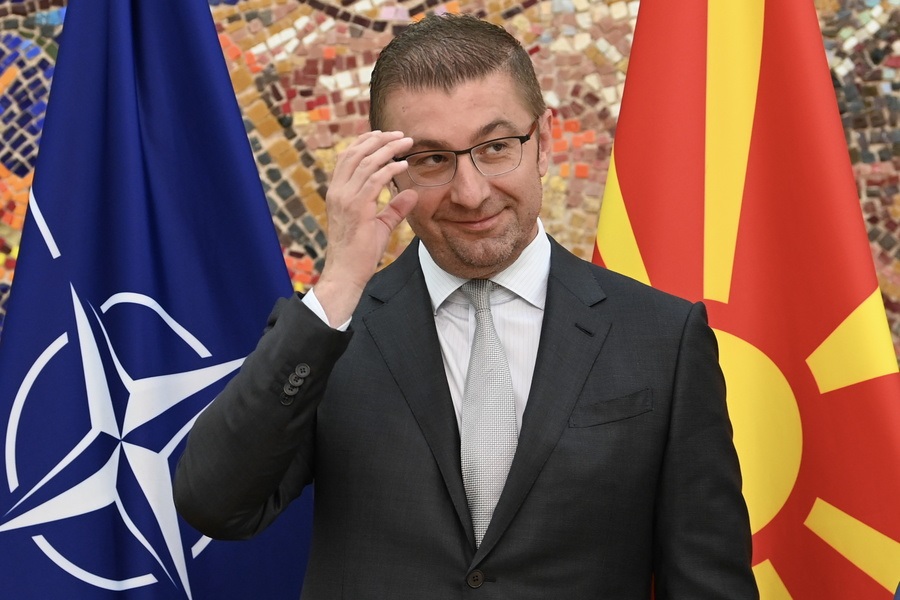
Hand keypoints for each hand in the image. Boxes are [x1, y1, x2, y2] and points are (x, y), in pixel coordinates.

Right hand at [314, 131, 417, 325]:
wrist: (346, 272)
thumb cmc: (360, 252)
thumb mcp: (379, 225)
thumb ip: (394, 208)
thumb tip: (412, 193)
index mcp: (337, 192)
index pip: (347, 157)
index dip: (364, 142)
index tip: (383, 135)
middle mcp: (338, 192)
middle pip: (355, 153)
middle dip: (378, 139)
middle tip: (399, 134)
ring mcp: (345, 199)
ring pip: (365, 162)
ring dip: (387, 149)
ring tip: (405, 142)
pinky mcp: (357, 209)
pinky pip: (374, 181)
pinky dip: (390, 169)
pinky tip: (403, 164)